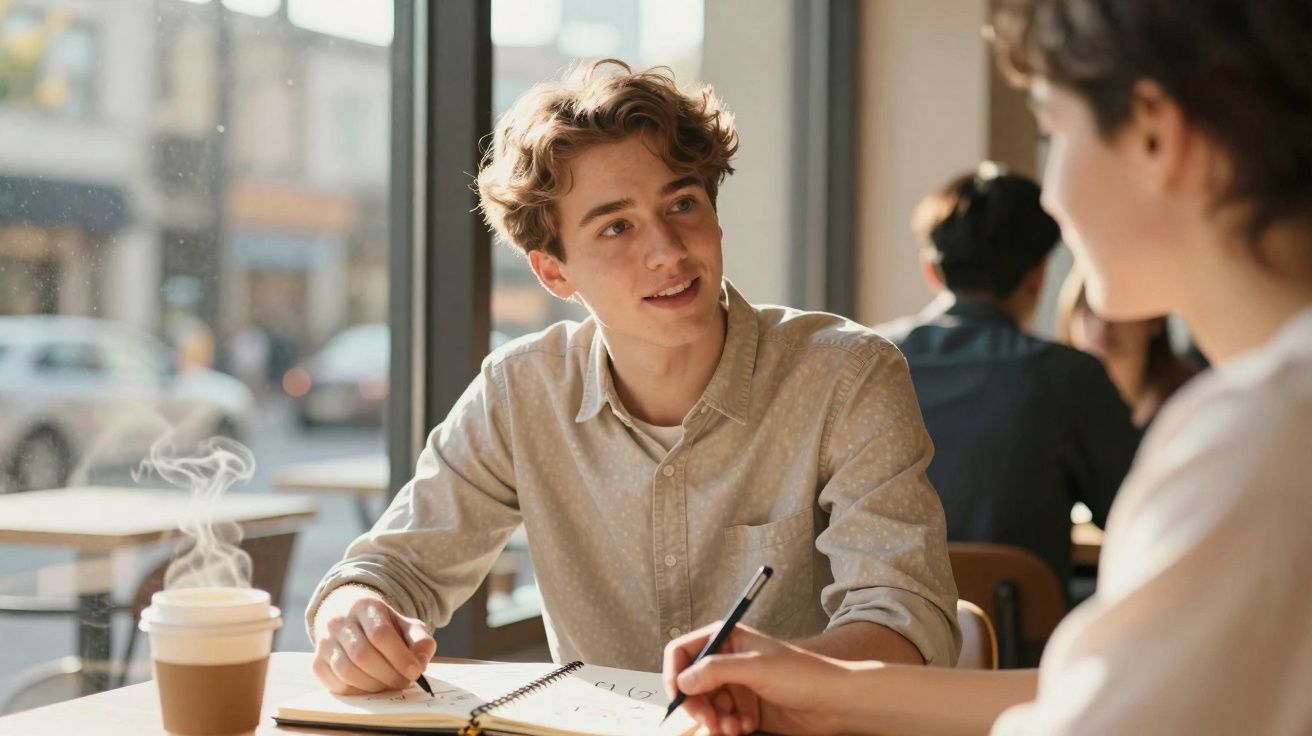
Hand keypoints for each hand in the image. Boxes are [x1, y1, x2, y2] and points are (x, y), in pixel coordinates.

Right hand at [312, 593, 436, 694]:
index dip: (399, 657)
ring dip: (374, 685)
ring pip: (347, 671)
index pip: (380, 634)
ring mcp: (324, 642)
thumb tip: (420, 663)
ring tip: (389, 685)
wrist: (347, 618)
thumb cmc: (382, 626)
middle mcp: (339, 621)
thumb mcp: (405, 624)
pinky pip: (336, 684)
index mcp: (365, 606)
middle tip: (404, 682)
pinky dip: (357, 691)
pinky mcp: (318, 662)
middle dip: (388, 674)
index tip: (415, 672)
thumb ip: (420, 640)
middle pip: (362, 654)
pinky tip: (371, 687)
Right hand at [662, 622, 866, 735]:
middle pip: (690, 684)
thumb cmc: (803, 675)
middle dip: (696, 705)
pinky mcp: (745, 708)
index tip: (678, 697)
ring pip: (705, 706)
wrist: (836, 702)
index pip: (682, 650)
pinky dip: (728, 727)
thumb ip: (715, 671)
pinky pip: (722, 721)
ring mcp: (736, 686)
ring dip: (714, 720)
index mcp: (727, 638)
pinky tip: (746, 727)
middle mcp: (727, 660)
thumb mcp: (755, 667)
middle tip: (709, 720)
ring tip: (734, 727)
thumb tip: (682, 681)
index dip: (675, 673)